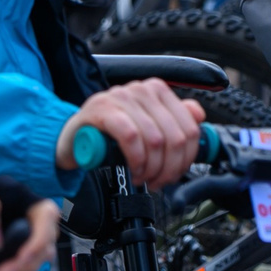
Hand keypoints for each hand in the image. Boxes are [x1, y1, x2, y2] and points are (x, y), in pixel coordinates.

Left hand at [0, 188, 59, 270]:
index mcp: (12, 194)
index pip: (45, 212)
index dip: (41, 237)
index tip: (21, 258)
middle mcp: (20, 213)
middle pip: (44, 241)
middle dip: (24, 264)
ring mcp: (17, 233)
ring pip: (37, 259)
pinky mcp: (10, 252)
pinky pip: (25, 269)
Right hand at [57, 80, 205, 185]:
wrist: (73, 137)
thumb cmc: (110, 133)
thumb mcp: (146, 126)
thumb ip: (174, 119)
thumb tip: (198, 115)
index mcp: (158, 90)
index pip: (189, 128)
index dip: (186, 159)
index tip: (174, 174)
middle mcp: (142, 89)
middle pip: (175, 137)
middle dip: (168, 168)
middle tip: (156, 181)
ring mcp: (121, 97)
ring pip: (155, 139)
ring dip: (151, 167)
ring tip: (142, 177)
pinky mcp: (102, 109)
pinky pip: (131, 136)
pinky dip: (135, 159)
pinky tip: (132, 169)